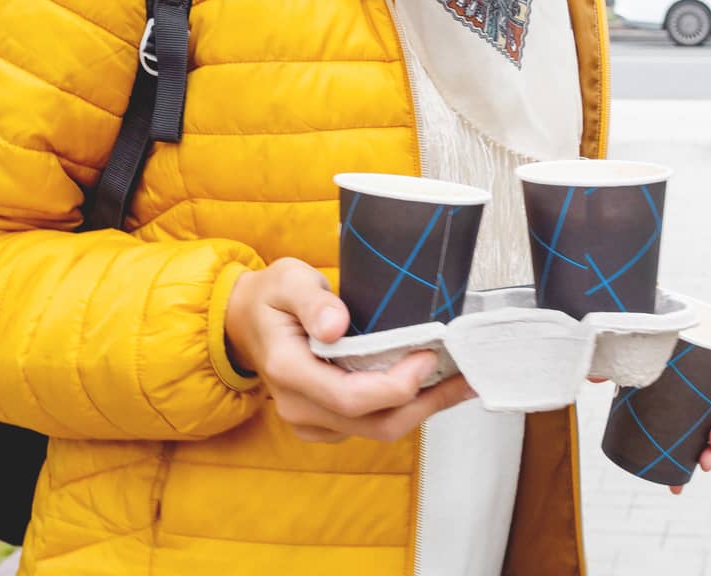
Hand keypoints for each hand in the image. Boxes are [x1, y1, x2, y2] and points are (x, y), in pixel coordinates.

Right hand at [225, 257, 473, 443]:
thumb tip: (335, 326)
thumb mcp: (288, 280)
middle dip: (426, 404)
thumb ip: (312, 300)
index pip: (352, 397)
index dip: (398, 384)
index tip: (430, 355)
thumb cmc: (272, 297)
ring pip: (378, 431)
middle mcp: (299, 406)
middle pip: (375, 424)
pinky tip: (430, 387)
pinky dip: (404, 410)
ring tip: (460, 381)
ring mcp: (311, 421)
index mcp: (289, 372)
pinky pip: (370, 427)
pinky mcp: (324, 423)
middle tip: (464, 375)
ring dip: (422, 409)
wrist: (246, 320)